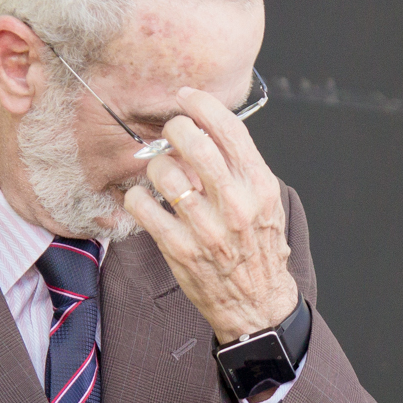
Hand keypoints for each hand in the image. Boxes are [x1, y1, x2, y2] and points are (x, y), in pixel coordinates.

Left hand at [123, 86, 299, 341]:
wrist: (258, 304)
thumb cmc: (258, 249)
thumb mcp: (266, 203)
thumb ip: (241, 168)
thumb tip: (206, 129)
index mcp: (260, 187)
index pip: (230, 130)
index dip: (202, 104)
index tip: (186, 97)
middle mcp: (236, 205)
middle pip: (193, 143)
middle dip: (174, 129)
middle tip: (169, 134)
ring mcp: (206, 229)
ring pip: (164, 171)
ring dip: (155, 166)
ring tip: (161, 176)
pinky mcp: (179, 250)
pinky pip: (143, 206)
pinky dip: (136, 197)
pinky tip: (144, 201)